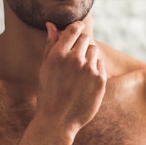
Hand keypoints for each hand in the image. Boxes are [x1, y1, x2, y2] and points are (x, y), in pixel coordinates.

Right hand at [35, 21, 106, 135]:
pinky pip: (100, 64)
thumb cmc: (48, 92)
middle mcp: (74, 60)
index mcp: (57, 55)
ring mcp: (89, 70)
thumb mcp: (45, 68)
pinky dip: (94, 68)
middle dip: (82, 43)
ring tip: (79, 71)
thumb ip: (50, 44)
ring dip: (88, 55)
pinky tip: (85, 81)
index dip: (77, 26)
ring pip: (94, 50)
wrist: (58, 120)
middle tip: (75, 56)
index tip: (78, 28)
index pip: (73, 30)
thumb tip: (51, 24)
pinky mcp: (100, 80)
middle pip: (86, 38)